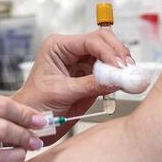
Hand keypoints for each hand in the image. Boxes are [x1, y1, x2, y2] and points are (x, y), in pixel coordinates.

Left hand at [16, 29, 131, 125]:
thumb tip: (113, 79)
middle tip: (127, 68)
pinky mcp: (90, 74)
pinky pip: (109, 69)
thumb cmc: (36, 104)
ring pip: (109, 52)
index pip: (89, 41)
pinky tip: (122, 80)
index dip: (107, 52)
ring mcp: (82, 61)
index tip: (119, 66)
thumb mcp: (62, 93)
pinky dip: (117, 74)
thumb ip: (89, 85)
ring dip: (120, 63)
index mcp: (57, 47)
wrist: (34, 122)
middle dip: (117, 53)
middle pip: (103, 40)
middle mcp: (71, 50)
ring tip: (127, 75)